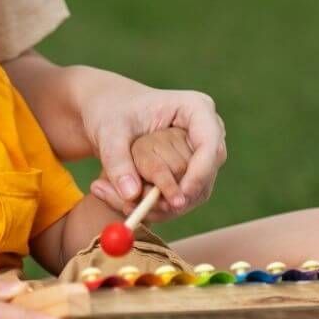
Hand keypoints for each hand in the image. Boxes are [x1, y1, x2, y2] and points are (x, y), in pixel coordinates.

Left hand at [82, 83, 224, 221]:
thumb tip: (131, 195)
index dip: (199, 174)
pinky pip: (187, 196)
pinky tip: (136, 204)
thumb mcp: (108, 133)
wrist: (110, 113)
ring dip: (167, 204)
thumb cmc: (112, 113)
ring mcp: (204, 152)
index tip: (178, 198)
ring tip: (129, 205)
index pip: (209, 144)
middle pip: (207, 172)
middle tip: (147, 209)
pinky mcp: (195, 169)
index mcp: (195, 108)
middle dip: (179, 195)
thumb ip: (117, 161)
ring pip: (198, 190)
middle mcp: (207, 130)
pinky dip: (163, 205)